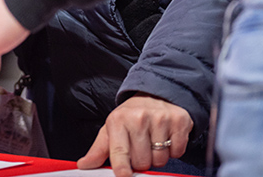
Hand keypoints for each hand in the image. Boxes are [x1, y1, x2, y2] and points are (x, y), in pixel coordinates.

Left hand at [77, 94, 193, 176]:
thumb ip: (98, 150)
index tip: (124, 174)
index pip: (119, 151)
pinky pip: (178, 152)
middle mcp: (139, 117)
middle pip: (142, 162)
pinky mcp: (179, 120)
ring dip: (158, 156)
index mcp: (118, 120)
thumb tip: (83, 165)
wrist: (154, 94)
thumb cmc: (130, 116)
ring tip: (153, 141)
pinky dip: (174, 150)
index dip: (122, 167)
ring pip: (160, 160)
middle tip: (141, 147)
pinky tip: (167, 137)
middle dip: (141, 161)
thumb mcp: (111, 129)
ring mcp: (160, 118)